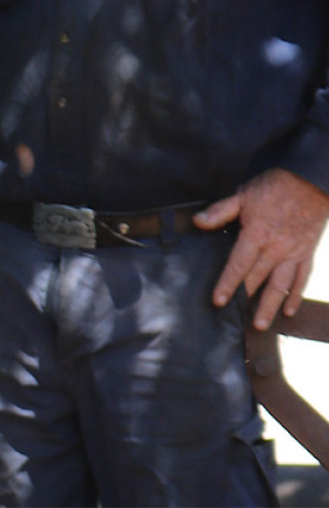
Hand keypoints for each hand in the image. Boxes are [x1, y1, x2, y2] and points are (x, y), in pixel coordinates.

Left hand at [197, 168, 328, 328]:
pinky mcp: (307, 254)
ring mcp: (294, 254)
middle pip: (258, 279)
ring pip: (281, 286)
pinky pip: (302, 279)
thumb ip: (220, 211)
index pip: (238, 265)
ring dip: (270, 306)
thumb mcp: (243, 195)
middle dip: (246, 300)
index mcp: (256, 235)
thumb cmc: (273, 188)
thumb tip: (197, 221)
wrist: (310, 183)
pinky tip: (289, 311)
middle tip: (237, 322)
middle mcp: (276, 249)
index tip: (218, 301)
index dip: (227, 284)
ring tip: (260, 325)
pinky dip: (296, 296)